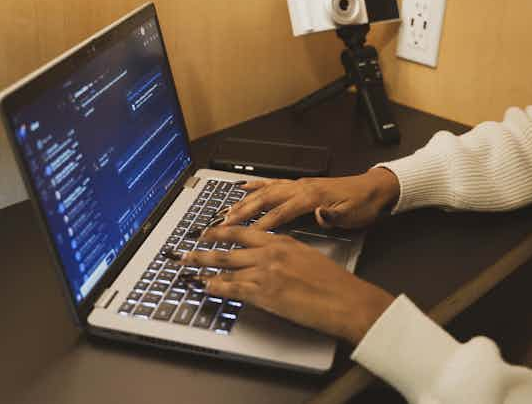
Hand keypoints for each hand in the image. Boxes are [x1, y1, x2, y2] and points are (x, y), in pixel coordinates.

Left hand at [180, 226, 394, 344]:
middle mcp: (270, 253)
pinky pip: (233, 288)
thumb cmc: (332, 281)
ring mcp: (265, 273)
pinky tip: (205, 287)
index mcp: (281, 241)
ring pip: (226, 267)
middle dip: (203, 250)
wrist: (345, 300)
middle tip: (185, 251)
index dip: (221, 232)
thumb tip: (269, 257)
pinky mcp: (265, 294)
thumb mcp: (307, 255)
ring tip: (188, 268)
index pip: (243, 233)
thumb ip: (284, 252)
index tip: (207, 232)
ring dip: (203, 267)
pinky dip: (216, 287)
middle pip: (227, 248)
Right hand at [224, 168, 399, 230]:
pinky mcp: (300, 184)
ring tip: (226, 210)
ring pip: (266, 191)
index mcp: (312, 196)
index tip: (246, 234)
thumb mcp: (352, 215)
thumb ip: (333, 216)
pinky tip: (243, 187)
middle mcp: (302, 187)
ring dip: (245, 200)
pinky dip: (256, 184)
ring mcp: (299, 184)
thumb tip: (319, 216)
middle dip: (244, 211)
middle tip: (225, 223)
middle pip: (266, 199)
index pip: (282, 212)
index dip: (263, 223)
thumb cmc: (362, 204)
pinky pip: (273, 183)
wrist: (374, 189)